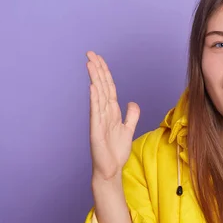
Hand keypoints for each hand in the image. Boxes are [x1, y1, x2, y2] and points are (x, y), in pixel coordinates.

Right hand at [87, 51, 139, 180]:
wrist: (111, 169)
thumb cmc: (116, 151)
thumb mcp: (128, 130)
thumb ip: (131, 115)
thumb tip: (132, 102)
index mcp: (112, 112)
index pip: (108, 87)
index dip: (105, 72)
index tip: (99, 58)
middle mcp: (103, 113)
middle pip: (102, 87)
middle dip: (97, 69)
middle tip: (90, 53)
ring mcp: (99, 121)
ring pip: (97, 96)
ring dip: (94, 80)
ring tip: (90, 64)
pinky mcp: (96, 131)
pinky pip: (96, 113)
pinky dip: (95, 100)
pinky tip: (94, 88)